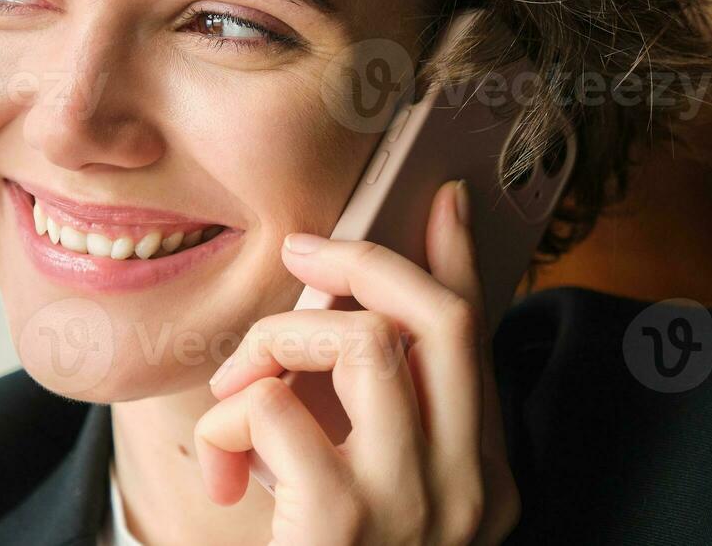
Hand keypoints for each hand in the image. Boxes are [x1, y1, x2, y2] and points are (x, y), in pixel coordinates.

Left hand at [197, 179, 520, 545]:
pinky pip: (280, 410)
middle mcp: (468, 494)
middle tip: (304, 251)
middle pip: (441, 321)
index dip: (461, 260)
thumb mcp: (375, 505)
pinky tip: (225, 464)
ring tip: (241, 392)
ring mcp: (413, 510)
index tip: (446, 198)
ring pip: (364, 343)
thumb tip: (353, 310)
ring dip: (282, 340)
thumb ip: (380, 426)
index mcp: (486, 486)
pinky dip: (236, 415)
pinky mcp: (341, 526)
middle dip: (366, 261)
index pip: (482, 342)